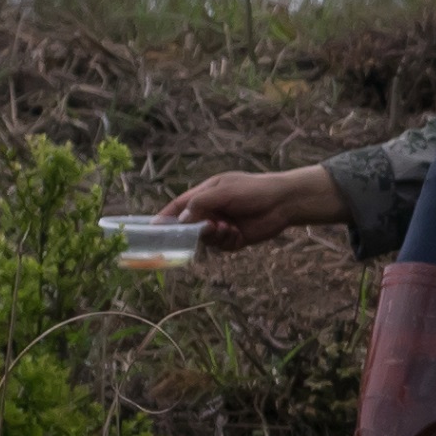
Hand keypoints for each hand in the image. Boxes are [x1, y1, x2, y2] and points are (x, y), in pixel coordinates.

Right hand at [157, 164, 342, 251]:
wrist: (283, 203)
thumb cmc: (254, 190)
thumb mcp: (224, 191)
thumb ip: (201, 203)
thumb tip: (182, 219)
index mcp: (205, 194)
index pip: (179, 206)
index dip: (165, 216)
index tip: (152, 227)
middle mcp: (211, 211)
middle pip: (189, 226)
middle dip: (195, 229)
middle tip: (209, 226)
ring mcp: (222, 225)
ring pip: (205, 239)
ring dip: (214, 235)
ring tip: (228, 226)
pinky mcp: (234, 238)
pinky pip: (221, 246)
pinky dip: (227, 241)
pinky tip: (237, 232)